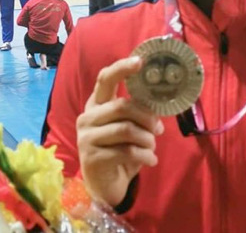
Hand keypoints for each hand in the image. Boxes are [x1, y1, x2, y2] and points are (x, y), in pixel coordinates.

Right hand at [76, 56, 163, 206]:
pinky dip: (145, 156)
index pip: (105, 79)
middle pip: (122, 106)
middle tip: (159, 128)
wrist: (105, 184)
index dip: (122, 68)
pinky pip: (127, 151)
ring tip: (152, 147)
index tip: (140, 61)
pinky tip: (150, 160)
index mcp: (96, 104)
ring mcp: (86, 138)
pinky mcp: (93, 158)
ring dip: (147, 139)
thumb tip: (159, 104)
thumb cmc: (119, 150)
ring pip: (126, 129)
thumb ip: (138, 112)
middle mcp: (87, 117)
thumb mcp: (129, 127)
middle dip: (147, 117)